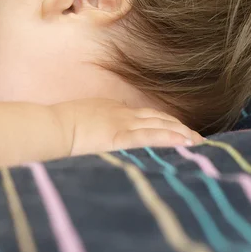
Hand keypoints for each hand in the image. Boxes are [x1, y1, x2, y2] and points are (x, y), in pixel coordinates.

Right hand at [53, 99, 203, 156]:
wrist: (52, 126)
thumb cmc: (58, 125)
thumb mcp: (79, 119)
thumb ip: (94, 123)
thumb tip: (97, 132)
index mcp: (112, 109)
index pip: (145, 115)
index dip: (164, 121)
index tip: (178, 129)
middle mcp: (122, 113)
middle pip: (158, 118)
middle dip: (179, 127)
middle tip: (197, 137)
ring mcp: (122, 123)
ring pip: (159, 126)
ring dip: (181, 133)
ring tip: (198, 142)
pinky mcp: (119, 136)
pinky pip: (150, 136)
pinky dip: (169, 137)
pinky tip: (185, 142)